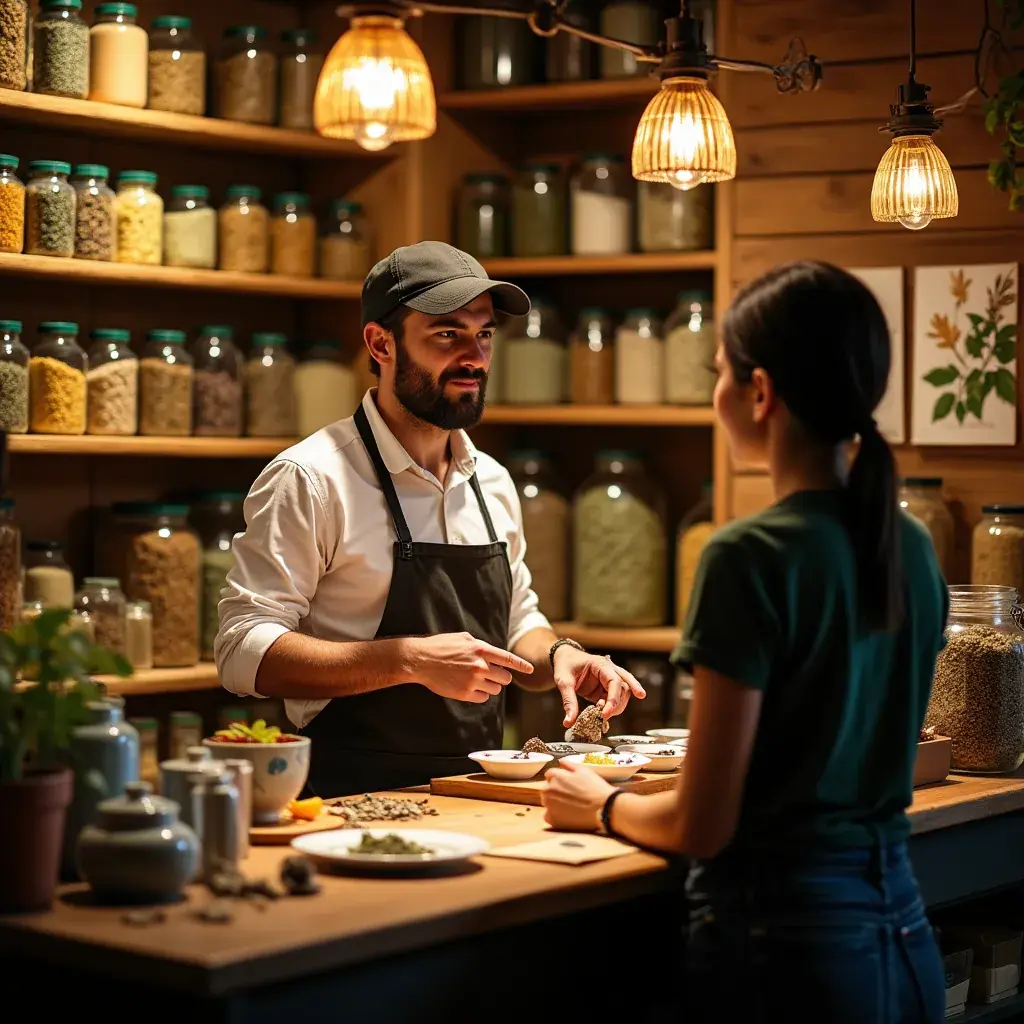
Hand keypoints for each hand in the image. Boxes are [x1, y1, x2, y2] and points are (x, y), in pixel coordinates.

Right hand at [406, 632, 532, 703]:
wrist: (420, 660)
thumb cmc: (441, 646)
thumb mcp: (464, 639)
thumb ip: (482, 647)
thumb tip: (494, 655)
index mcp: (481, 650)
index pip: (508, 659)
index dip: (522, 665)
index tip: (531, 670)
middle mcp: (480, 665)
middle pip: (505, 677)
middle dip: (501, 677)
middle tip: (491, 674)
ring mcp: (473, 681)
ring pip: (496, 689)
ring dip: (491, 685)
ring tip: (476, 679)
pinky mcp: (465, 693)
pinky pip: (483, 698)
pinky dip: (480, 694)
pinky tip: (470, 687)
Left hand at [541, 759, 614, 831]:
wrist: (603, 808)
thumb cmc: (594, 787)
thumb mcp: (583, 770)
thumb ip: (568, 764)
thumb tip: (560, 762)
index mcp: (555, 777)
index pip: (549, 774)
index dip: (559, 778)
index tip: (567, 784)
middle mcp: (548, 790)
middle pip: (547, 788)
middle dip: (555, 790)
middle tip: (570, 795)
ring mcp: (549, 806)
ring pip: (547, 802)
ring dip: (554, 802)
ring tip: (570, 805)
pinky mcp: (553, 819)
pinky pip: (548, 816)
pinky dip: (555, 815)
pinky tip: (567, 815)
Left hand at [553, 647, 644, 726]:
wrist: (564, 659)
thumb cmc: (565, 665)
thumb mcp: (563, 681)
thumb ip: (568, 701)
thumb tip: (569, 722)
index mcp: (601, 664)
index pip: (615, 681)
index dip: (613, 698)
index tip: (604, 714)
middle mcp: (609, 670)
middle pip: (624, 686)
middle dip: (618, 704)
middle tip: (605, 716)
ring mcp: (609, 679)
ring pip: (624, 692)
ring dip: (618, 706)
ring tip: (604, 715)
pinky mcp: (605, 688)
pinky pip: (615, 698)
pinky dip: (613, 707)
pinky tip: (605, 714)